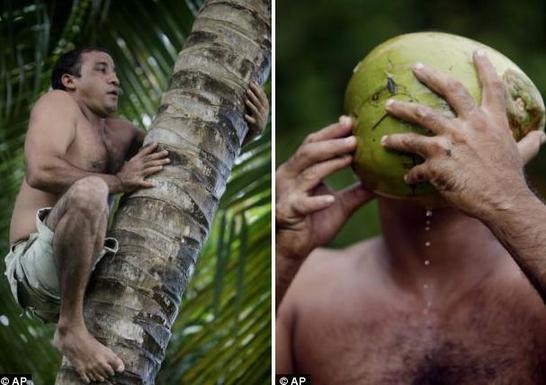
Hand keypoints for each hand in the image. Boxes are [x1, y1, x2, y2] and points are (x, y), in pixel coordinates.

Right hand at [116, 142, 169, 192]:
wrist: (116, 182)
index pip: (143, 153)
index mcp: (135, 161)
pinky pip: (143, 183)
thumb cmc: (124, 173)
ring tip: (162, 166)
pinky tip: (153, 184)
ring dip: (156, 167)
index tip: (157, 143)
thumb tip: (145, 156)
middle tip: (167, 153)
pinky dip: (148, 184)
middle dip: (158, 156)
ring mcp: (136, 174)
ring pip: (148, 169)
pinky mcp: (135, 182)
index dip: (150, 148)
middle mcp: (136, 166)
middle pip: (149, 160)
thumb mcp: (130, 163)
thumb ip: (138, 159)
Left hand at [243, 80, 268, 144]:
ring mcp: (260, 119)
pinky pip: (252, 122)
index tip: (252, 83)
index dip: (258, 89)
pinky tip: (245, 116)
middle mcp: (264, 112)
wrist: (257, 131)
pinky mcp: (256, 126)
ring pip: (256, 111)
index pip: (262, 96)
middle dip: (254, 96)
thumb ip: (256, 95)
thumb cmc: (255, 115)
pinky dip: (249, 119)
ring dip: (251, 105)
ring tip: (246, 100)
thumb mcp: (257, 105)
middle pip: (259, 103)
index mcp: (265, 106)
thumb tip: (253, 80)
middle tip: (247, 90)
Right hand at [276, 116, 374, 259]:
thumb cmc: (314, 223)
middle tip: (354, 138)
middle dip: (332, 143)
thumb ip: (359, 191)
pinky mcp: (288, 212)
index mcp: (298, 170)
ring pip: (307, 173)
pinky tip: (331, 199)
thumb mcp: (341, 204)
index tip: (350, 122)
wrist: (294, 249)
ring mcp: (287, 194)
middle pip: (309, 152)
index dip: (330, 132)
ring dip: (329, 164)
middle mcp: (289, 177)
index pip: (313, 143)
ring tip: (349, 157)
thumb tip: (384, 181)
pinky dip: (316, 201)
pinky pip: (302, 204)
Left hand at [382, 50, 544, 217]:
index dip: (485, 67)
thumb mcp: (521, 154)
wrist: (502, 202)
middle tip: (416, 68)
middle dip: (431, 76)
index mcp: (491, 121)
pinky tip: (406, 178)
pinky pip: (415, 164)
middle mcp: (470, 125)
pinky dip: (411, 172)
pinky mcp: (436, 162)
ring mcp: (450, 141)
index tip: (476, 52)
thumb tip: (541, 135)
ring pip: (420, 117)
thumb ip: (528, 142)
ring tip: (388, 107)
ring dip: (401, 111)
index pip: (492, 86)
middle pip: (449, 90)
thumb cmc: (510, 179)